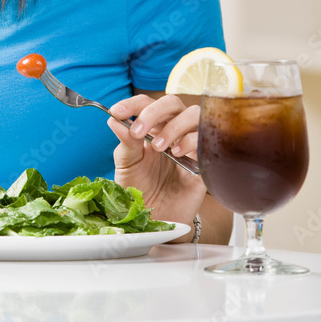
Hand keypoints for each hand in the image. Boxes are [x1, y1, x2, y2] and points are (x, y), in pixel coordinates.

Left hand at [107, 93, 206, 230]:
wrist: (156, 219)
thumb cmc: (140, 190)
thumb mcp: (127, 166)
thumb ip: (125, 143)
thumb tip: (114, 119)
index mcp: (151, 128)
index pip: (146, 103)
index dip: (133, 104)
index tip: (118, 112)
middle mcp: (172, 131)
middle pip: (172, 102)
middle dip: (154, 111)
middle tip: (139, 132)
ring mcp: (189, 145)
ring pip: (194, 114)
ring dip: (174, 125)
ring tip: (159, 147)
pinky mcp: (204, 161)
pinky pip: (206, 140)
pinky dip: (190, 141)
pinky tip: (176, 154)